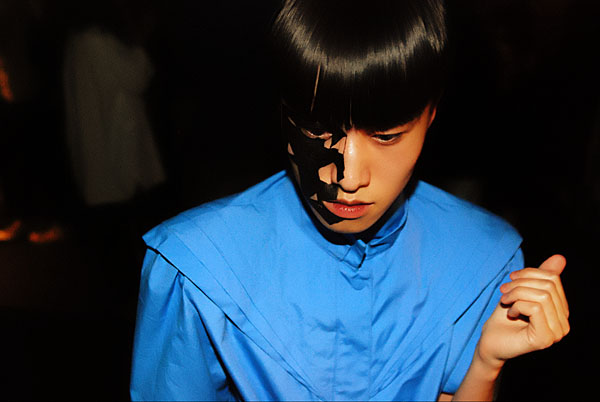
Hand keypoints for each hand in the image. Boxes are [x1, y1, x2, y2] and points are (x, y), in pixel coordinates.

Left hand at [476, 254, 569, 370]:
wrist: (490, 342)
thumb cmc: (504, 317)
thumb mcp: (521, 291)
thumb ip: (541, 277)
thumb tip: (560, 258)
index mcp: (561, 310)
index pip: (553, 278)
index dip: (528, 273)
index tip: (510, 279)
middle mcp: (564, 323)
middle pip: (548, 286)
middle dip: (520, 284)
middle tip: (504, 292)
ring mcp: (557, 333)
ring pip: (542, 296)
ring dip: (517, 294)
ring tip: (506, 302)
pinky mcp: (545, 339)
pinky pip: (536, 308)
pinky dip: (518, 305)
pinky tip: (511, 313)